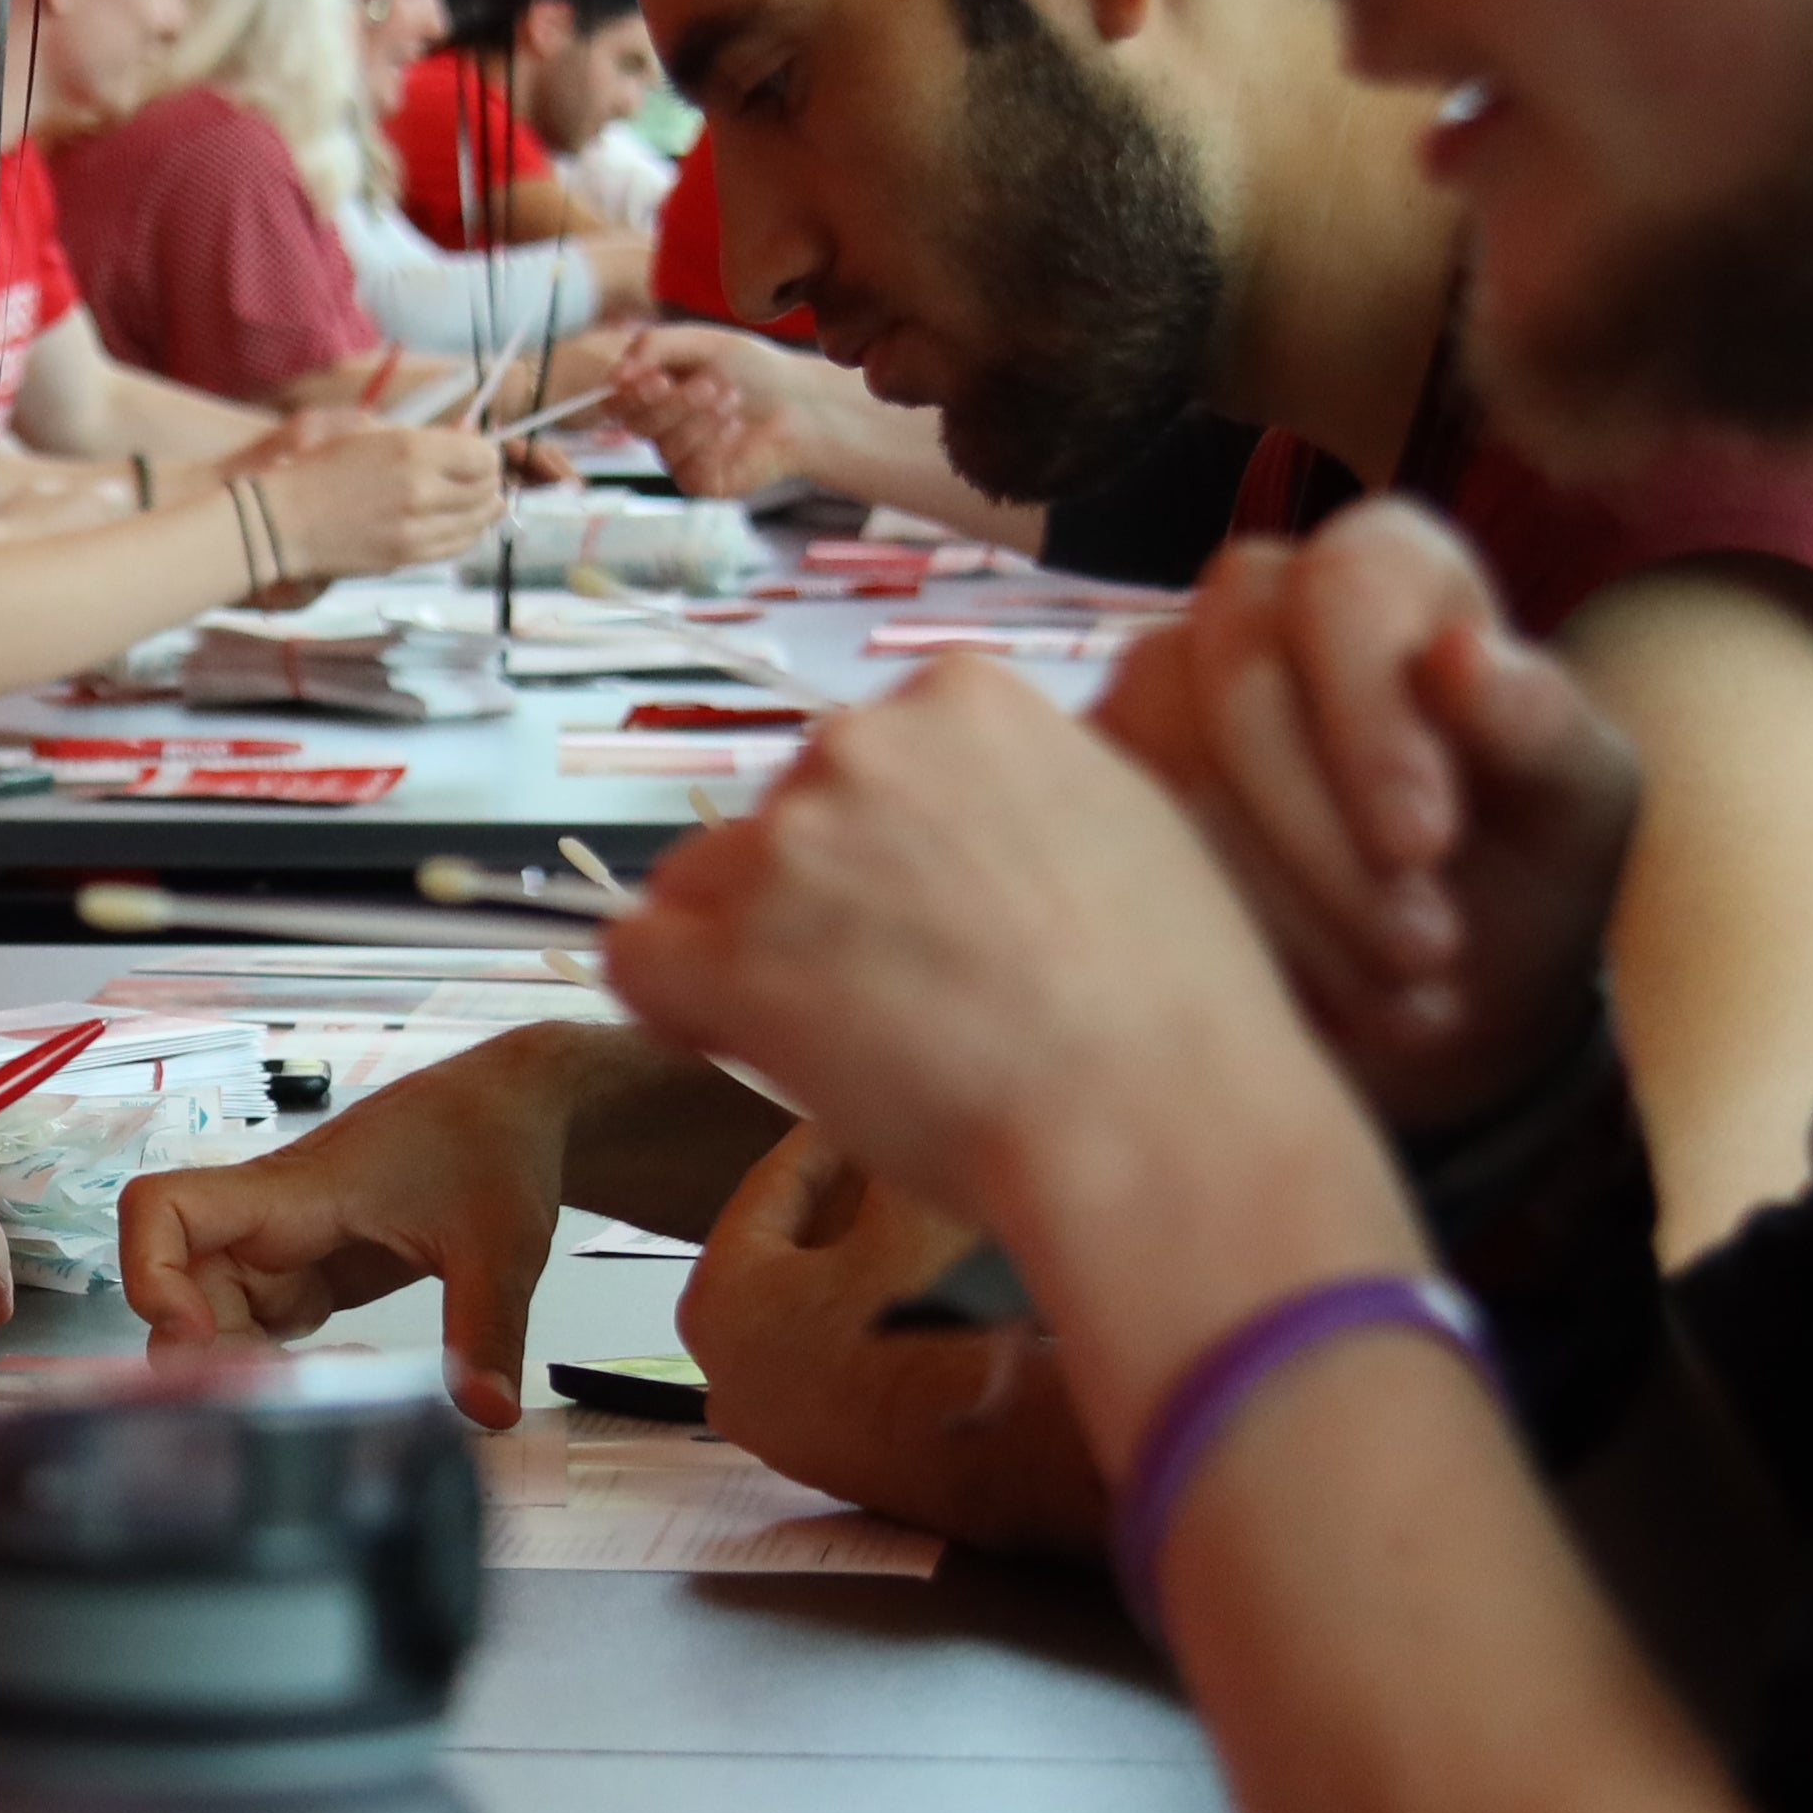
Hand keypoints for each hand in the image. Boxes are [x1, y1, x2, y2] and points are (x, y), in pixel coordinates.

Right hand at [117, 1038, 574, 1423]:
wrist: (516, 1106)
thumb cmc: (493, 1141)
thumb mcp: (499, 1243)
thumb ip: (487, 1329)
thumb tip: (488, 1412)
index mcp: (291, 1192)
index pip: (160, 1210)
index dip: (150, 1276)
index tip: (198, 1339)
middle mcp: (267, 1220)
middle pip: (180, 1292)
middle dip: (211, 1359)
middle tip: (287, 1402)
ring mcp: (284, 1250)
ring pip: (213, 1320)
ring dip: (247, 1371)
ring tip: (328, 1399)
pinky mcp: (308, 1274)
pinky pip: (257, 1328)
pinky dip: (278, 1368)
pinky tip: (338, 1386)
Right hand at [227, 420, 508, 592]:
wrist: (279, 519)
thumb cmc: (313, 465)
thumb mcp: (364, 428)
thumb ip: (417, 433)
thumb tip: (459, 436)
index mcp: (412, 449)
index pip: (482, 455)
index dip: (486, 453)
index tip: (478, 452)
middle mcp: (422, 490)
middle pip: (486, 489)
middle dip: (490, 481)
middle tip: (487, 477)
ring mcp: (416, 529)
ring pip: (478, 522)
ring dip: (486, 510)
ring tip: (487, 502)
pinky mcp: (406, 557)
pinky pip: (456, 547)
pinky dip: (468, 534)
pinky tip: (465, 525)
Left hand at [601, 655, 1414, 1439]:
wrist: (1153, 1114)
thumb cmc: (1175, 1004)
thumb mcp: (1133, 825)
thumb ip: (1029, 791)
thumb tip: (980, 819)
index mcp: (966, 698)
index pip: (869, 754)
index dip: (880, 845)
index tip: (914, 913)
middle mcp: (863, 743)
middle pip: (789, 813)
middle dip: (821, 895)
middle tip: (894, 992)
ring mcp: (788, 843)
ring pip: (708, 885)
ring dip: (752, 950)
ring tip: (850, 1039)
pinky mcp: (729, 952)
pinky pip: (637, 958)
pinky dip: (674, 1004)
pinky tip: (734, 1044)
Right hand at [607, 322, 826, 501]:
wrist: (801, 402)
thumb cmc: (752, 370)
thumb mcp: (702, 342)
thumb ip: (654, 346)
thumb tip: (615, 376)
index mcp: (653, 396)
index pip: (618, 401)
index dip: (631, 394)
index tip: (657, 379)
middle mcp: (660, 430)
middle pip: (638, 424)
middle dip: (675, 403)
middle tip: (712, 383)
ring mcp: (679, 459)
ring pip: (666, 447)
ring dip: (701, 420)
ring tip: (734, 399)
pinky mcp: (703, 484)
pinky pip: (691, 471)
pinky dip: (716, 445)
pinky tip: (739, 429)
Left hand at [675, 1123, 1101, 1553]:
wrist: (1004, 1456)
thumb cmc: (942, 1333)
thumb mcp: (911, 1210)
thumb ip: (884, 1149)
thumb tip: (886, 1114)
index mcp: (719, 1297)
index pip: (772, 1185)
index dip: (829, 1137)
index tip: (859, 1110)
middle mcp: (720, 1369)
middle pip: (782, 1251)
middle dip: (840, 1202)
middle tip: (884, 1161)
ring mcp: (766, 1422)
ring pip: (806, 1307)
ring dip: (852, 1260)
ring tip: (906, 1218)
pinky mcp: (814, 1455)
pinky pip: (827, 1362)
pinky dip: (861, 1320)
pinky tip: (915, 1290)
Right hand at [1092, 500, 1639, 1128]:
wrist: (1444, 993)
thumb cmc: (1521, 870)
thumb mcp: (1575, 807)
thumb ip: (1539, 728)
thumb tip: (1462, 656)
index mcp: (1382, 573)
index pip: (1344, 585)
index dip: (1374, 713)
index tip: (1426, 845)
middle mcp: (1252, 614)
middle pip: (1239, 681)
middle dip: (1328, 832)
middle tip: (1422, 950)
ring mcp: (1156, 701)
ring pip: (1168, 776)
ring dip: (1281, 903)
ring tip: (1389, 997)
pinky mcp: (1097, 797)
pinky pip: (1113, 852)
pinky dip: (1214, 945)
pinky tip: (1308, 1013)